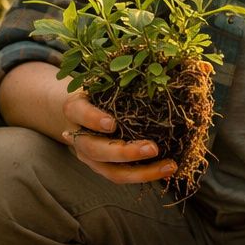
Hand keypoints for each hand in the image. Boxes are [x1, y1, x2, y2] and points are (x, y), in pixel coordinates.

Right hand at [59, 91, 176, 184]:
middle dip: (125, 152)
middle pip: (96, 150)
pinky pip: (124, 176)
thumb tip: (154, 67)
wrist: (77, 113)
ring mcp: (90, 157)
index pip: (79, 113)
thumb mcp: (101, 84)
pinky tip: (168, 169)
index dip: (93, 119)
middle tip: (153, 148)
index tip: (112, 123)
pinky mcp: (103, 168)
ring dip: (143, 173)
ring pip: (112, 172)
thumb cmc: (97, 94)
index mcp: (74, 109)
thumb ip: (118, 81)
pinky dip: (147, 175)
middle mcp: (78, 137)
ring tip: (169, 166)